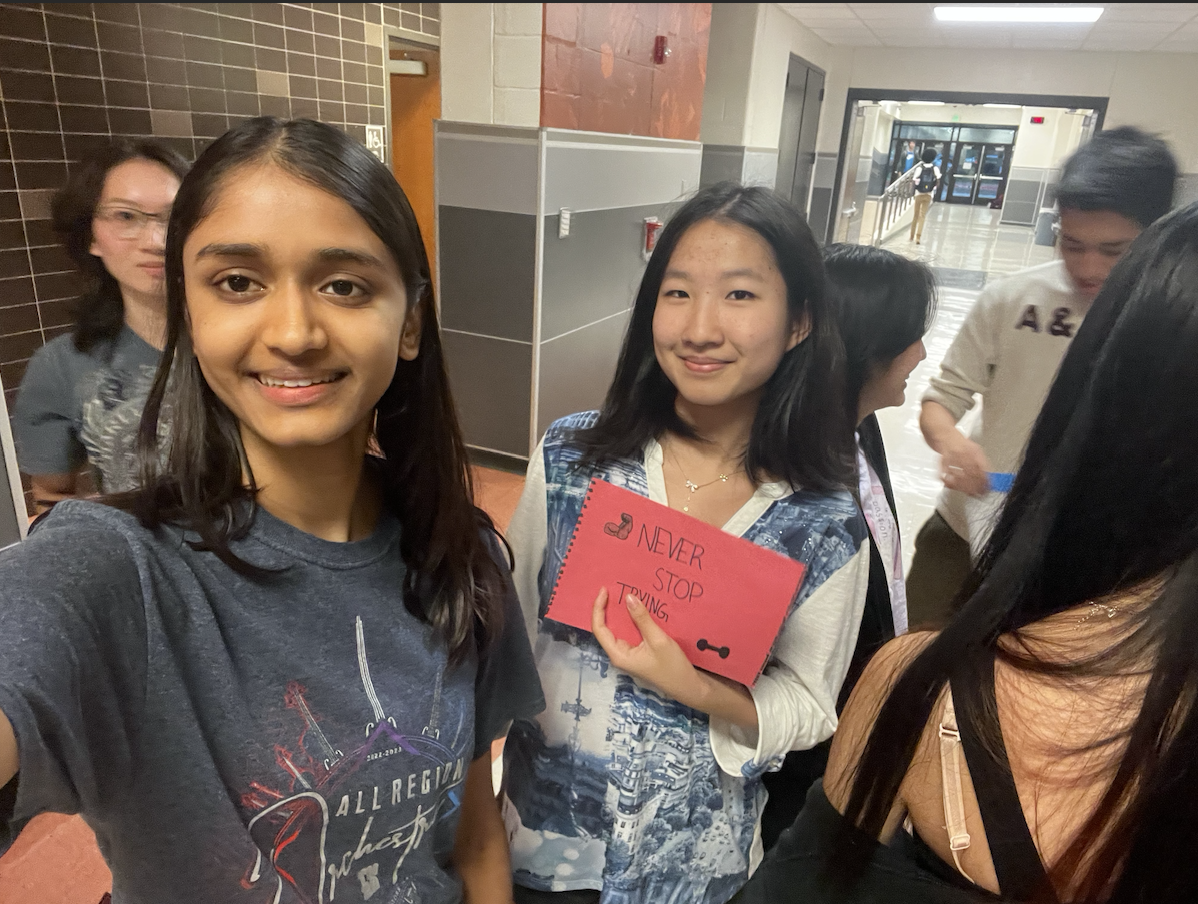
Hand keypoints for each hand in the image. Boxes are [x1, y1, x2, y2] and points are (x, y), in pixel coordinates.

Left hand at [591, 587, 699, 704]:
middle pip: (605, 628)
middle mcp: (619, 654)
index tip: (604, 590)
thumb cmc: (672, 667)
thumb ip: (642, 619)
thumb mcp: (658, 640)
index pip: (599, 629)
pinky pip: (629, 632)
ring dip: (619, 613)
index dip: (598, 609)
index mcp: (618, 654)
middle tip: (613, 588)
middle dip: (606, 608)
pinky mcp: (637, 652)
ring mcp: (628, 653)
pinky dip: (630, 619)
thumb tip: (628, 597)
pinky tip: (635, 608)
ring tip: (622, 593)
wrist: (687, 686)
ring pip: (617, 630)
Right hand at [940, 437, 991, 496]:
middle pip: (972, 471)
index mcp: (975, 451)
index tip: (985, 490)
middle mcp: (965, 451)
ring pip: (959, 471)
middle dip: (973, 485)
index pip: (983, 468)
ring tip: (962, 491)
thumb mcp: (973, 450)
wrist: (942, 430)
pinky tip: (947, 483)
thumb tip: (987, 480)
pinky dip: (945, 477)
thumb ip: (979, 463)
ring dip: (960, 484)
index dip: (985, 481)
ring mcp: (953, 453)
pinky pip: (944, 468)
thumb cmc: (958, 442)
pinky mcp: (942, 454)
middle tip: (974, 493)